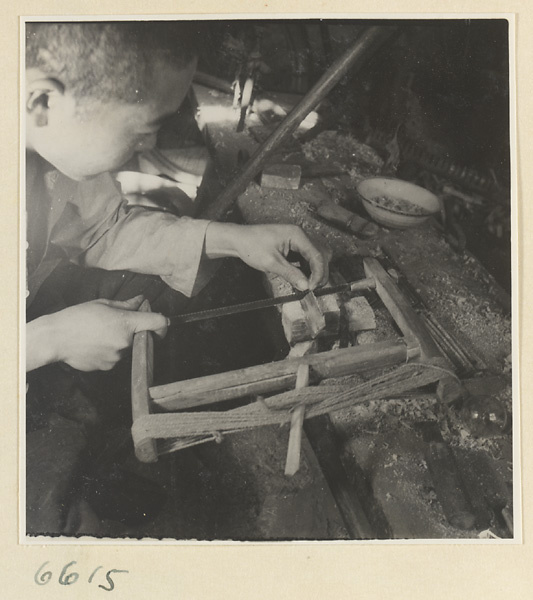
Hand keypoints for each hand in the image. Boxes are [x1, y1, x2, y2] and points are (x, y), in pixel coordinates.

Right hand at [27, 295, 168, 371]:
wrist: (55, 338)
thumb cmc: (77, 317)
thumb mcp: (103, 304)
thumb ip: (127, 305)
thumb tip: (142, 301)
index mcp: (127, 323)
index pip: (158, 323)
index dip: (163, 323)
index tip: (161, 324)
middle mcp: (125, 342)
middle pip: (141, 337)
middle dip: (134, 332)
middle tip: (114, 324)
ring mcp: (117, 358)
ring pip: (127, 348)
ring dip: (119, 342)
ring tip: (99, 334)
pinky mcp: (108, 367)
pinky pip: (115, 358)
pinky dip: (109, 351)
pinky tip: (94, 344)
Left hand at [205, 222, 330, 289]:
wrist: (238, 240)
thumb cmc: (252, 246)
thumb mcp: (271, 263)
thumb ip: (290, 274)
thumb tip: (306, 286)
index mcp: (297, 235)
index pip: (317, 254)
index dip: (318, 272)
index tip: (312, 287)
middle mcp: (301, 235)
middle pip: (321, 254)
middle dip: (320, 272)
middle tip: (312, 288)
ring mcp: (298, 240)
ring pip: (316, 256)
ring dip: (314, 271)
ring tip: (307, 285)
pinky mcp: (293, 246)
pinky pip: (306, 258)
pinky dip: (307, 269)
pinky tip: (301, 279)